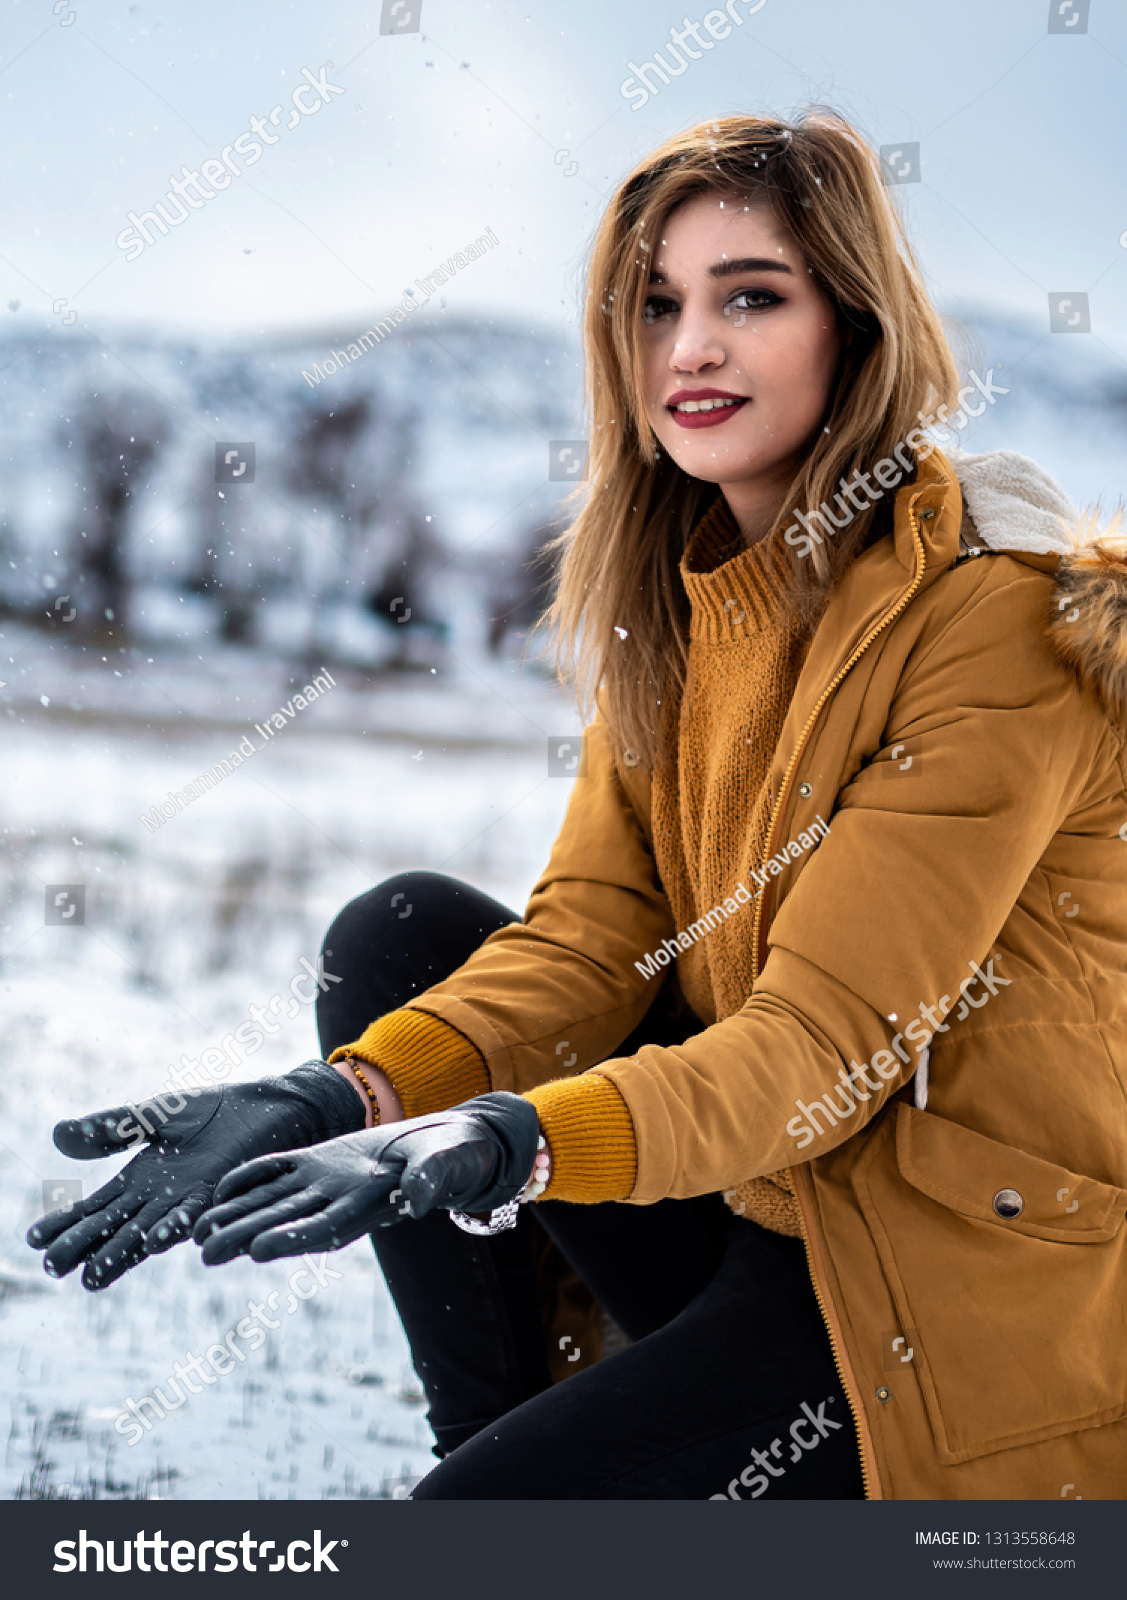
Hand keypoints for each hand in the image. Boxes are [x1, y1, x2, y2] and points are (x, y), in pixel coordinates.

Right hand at [26, 1061, 363, 1290]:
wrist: (271, 1107)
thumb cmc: (216, 1114)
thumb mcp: (153, 1115)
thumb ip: (110, 1127)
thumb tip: (56, 1136)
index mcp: (140, 1181)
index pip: (94, 1207)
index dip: (65, 1223)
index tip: (34, 1239)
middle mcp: (160, 1200)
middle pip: (113, 1227)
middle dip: (83, 1248)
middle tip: (52, 1267)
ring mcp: (190, 1201)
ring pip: (147, 1231)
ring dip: (122, 1253)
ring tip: (93, 1275)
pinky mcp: (221, 1193)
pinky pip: (194, 1213)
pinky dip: (174, 1226)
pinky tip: (155, 1240)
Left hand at [194, 1091, 539, 1264]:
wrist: (447, 1144)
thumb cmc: (453, 1159)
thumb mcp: (447, 1166)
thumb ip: (432, 1181)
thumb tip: (419, 1199)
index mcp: (369, 1206)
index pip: (325, 1228)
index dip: (291, 1237)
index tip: (258, 1251)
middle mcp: (339, 1200)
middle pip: (286, 1221)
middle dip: (245, 1236)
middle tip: (205, 1251)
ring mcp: (326, 1181)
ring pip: (273, 1200)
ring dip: (236, 1215)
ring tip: (196, 1232)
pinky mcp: (320, 1160)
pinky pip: (278, 1170)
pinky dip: (249, 1178)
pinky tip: (219, 1187)